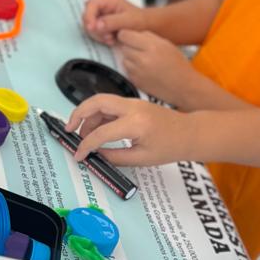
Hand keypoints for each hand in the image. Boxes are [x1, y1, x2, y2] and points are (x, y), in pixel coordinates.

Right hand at [67, 94, 196, 166]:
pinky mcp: (134, 103)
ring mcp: (133, 102)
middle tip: (69, 130)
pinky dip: (99, 114)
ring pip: (102, 101)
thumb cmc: (171, 147)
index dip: (85, 145)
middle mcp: (133, 107)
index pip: (100, 132)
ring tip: (85, 136)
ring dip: (88, 116)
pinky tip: (97, 130)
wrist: (190, 134)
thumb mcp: (141, 158)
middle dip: (78, 114)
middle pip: (96, 102)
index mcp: (136, 124)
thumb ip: (114, 157)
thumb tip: (95, 156)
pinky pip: (111, 104)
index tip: (79, 155)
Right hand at [83, 0, 148, 39]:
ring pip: (89, 26)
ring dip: (99, 35)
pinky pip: (94, 32)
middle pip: (87, 16)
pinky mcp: (100, 24)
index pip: (90, 5)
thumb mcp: (128, 20)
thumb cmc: (139, 20)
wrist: (145, 27)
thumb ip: (112, 22)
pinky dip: (101, 38)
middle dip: (95, 28)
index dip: (89, 16)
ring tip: (112, 38)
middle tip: (108, 36)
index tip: (92, 28)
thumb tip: (96, 25)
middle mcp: (102, 6)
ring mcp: (100, 15)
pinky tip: (112, 40)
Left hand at [116, 29, 195, 105]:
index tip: (128, 37)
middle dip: (130, 47)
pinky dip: (133, 69)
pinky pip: (127, 71)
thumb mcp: (167, 45)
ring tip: (145, 61)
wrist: (184, 87)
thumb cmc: (178, 66)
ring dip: (130, 58)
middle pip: (124, 47)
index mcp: (152, 47)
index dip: (126, 35)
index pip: (125, 35)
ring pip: (124, 59)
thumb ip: (149, 37)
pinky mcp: (136, 82)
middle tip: (141, 50)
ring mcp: (138, 72)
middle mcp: (143, 59)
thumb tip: (133, 33)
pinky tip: (145, 70)